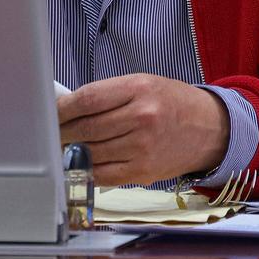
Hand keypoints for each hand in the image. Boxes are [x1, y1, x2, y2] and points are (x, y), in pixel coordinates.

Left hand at [57, 73, 229, 187]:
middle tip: (49, 133)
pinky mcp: (142, 172)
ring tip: (62, 147)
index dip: (61, 108)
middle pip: (85, 128)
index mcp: (139, 89)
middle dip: (61, 132)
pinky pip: (102, 174)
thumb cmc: (171, 103)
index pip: (87, 99)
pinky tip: (79, 163)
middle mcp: (141, 118)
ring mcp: (142, 148)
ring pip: (90, 152)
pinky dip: (86, 170)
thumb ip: (107, 95)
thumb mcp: (142, 84)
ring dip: (71, 152)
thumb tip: (66, 109)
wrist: (209, 129)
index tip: (49, 112)